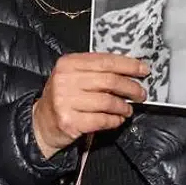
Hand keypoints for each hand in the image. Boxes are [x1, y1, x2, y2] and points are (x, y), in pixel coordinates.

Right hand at [31, 53, 148, 157]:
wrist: (41, 123)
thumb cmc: (63, 98)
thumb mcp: (73, 76)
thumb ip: (96, 71)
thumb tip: (130, 71)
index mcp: (68, 63)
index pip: (104, 61)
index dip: (127, 65)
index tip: (143, 70)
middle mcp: (65, 80)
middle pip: (108, 81)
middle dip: (130, 87)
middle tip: (141, 93)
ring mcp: (66, 101)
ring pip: (107, 102)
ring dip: (123, 106)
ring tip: (128, 109)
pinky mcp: (69, 121)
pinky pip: (101, 120)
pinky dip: (114, 120)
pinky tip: (117, 119)